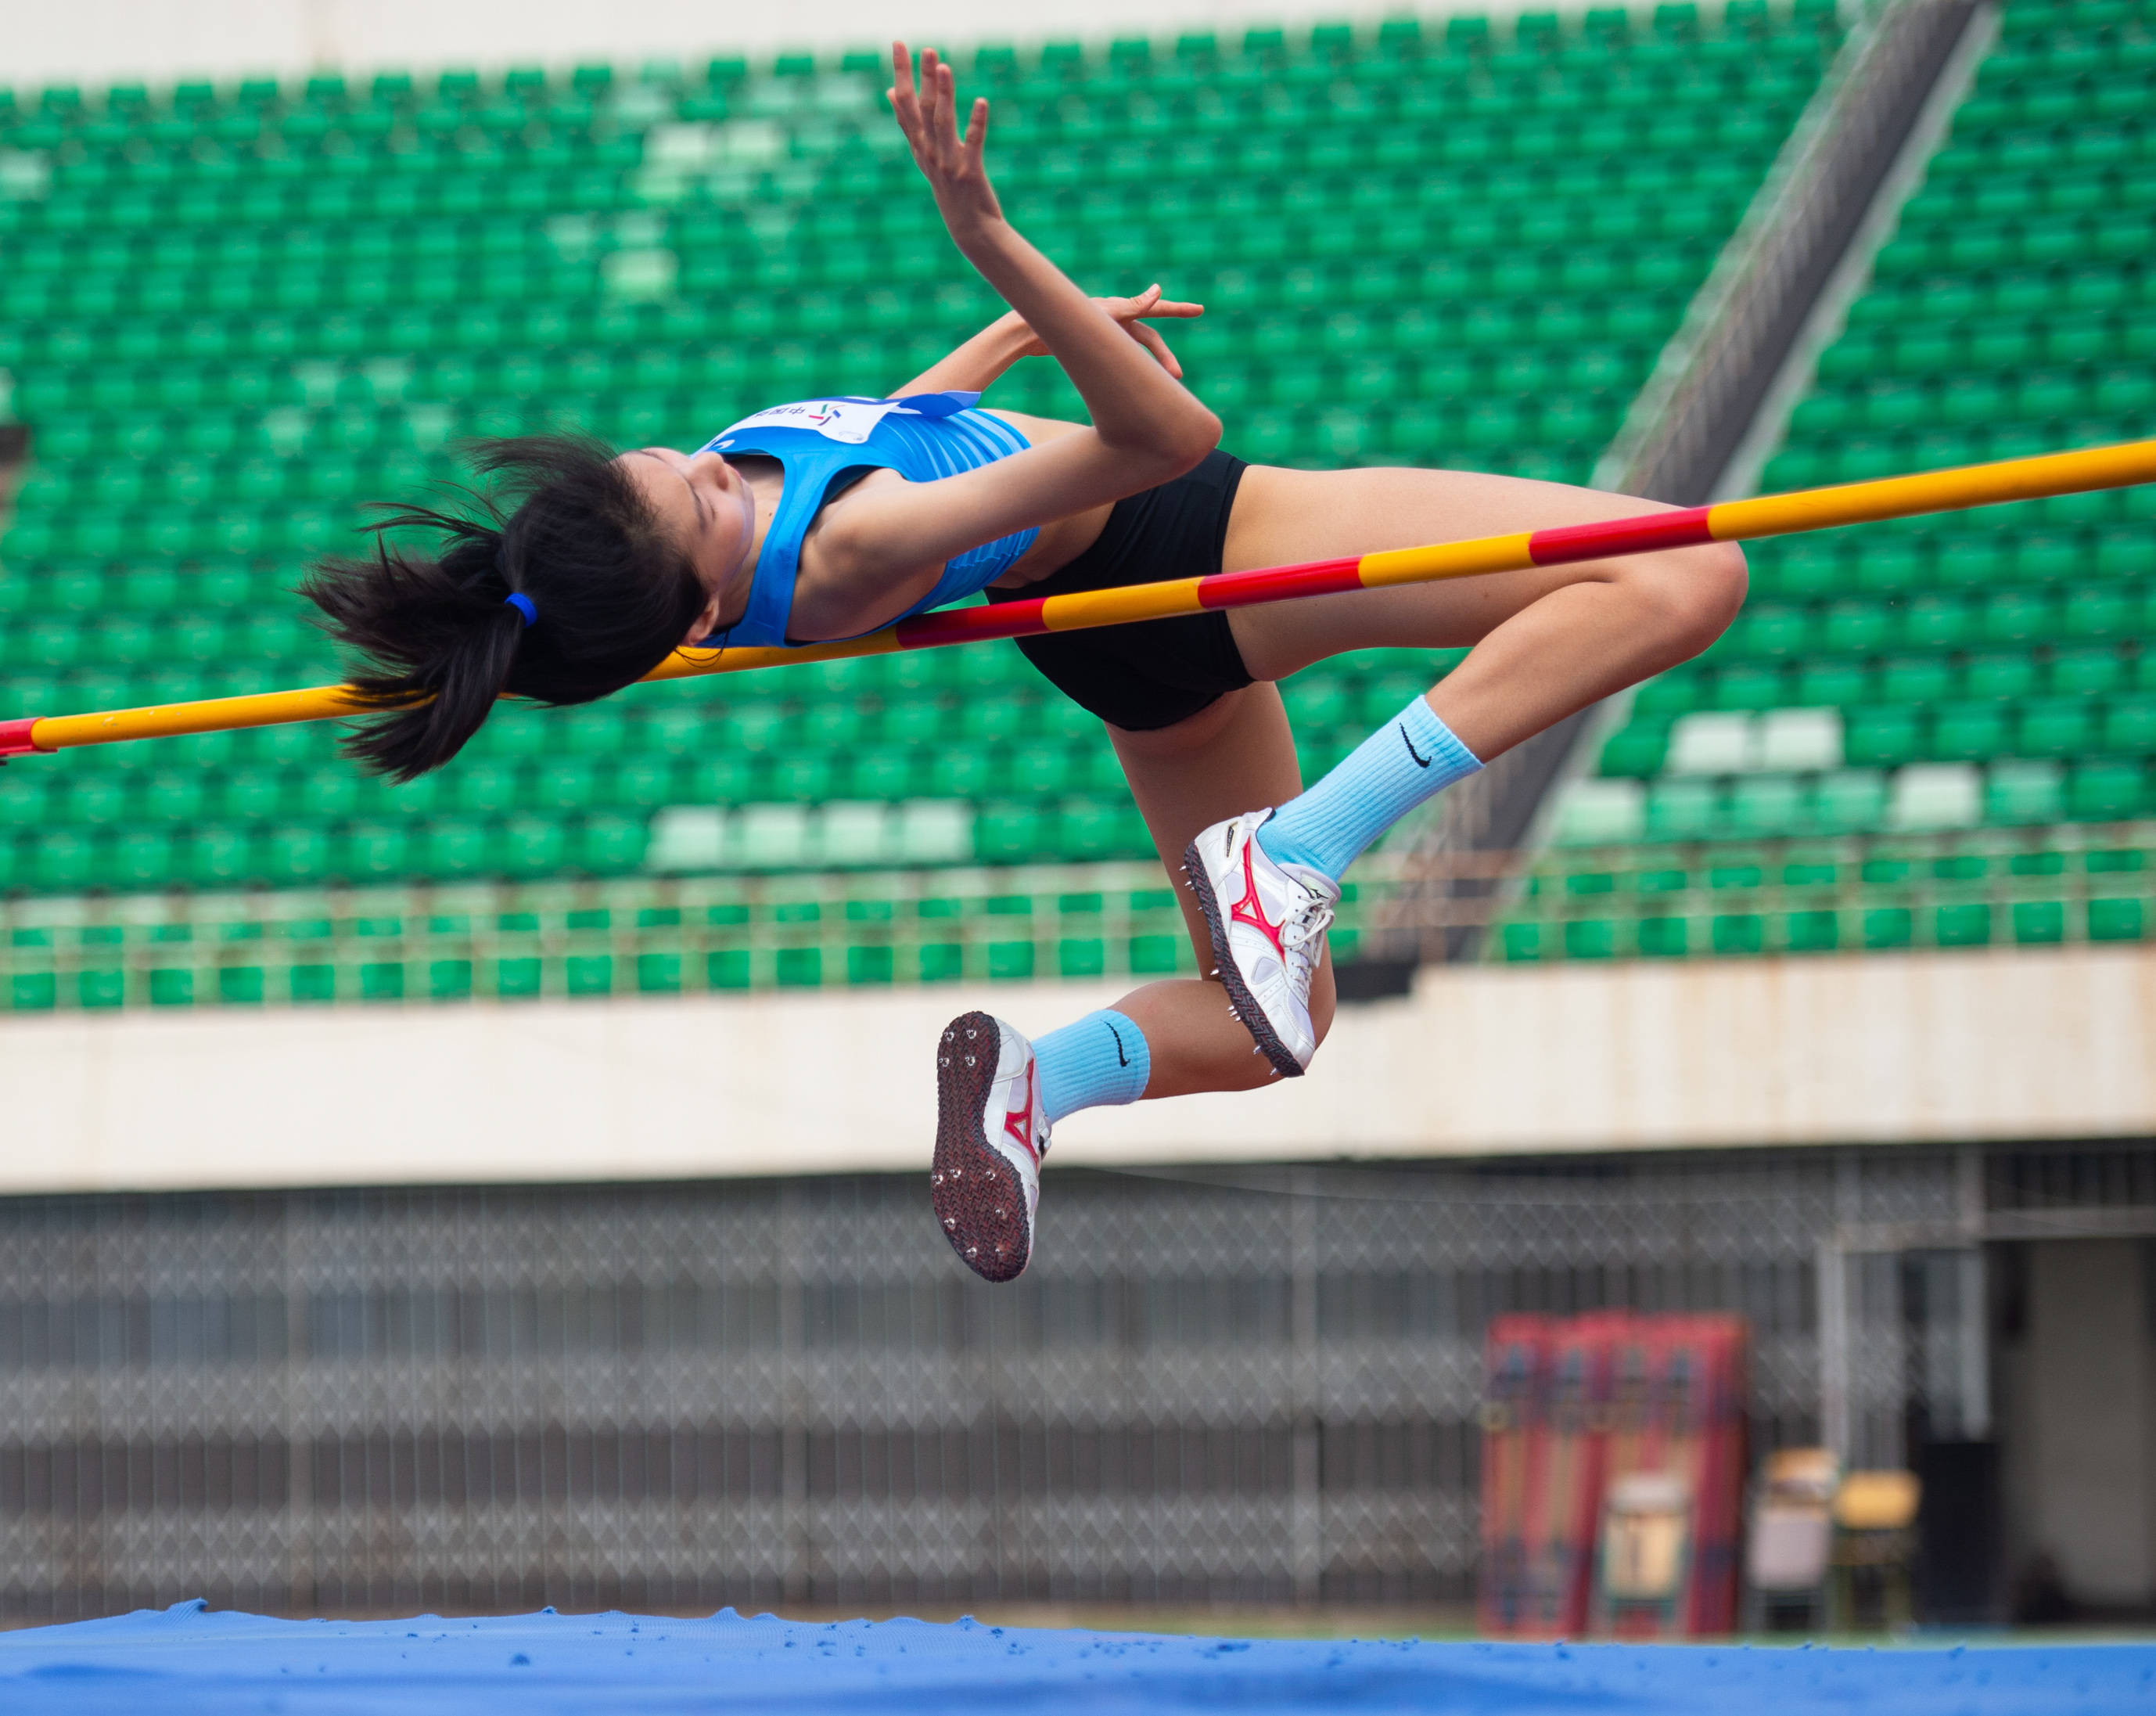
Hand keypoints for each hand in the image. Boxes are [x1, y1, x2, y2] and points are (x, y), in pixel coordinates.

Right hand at [888, 42, 1002, 234]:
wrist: (969, 228)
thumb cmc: (949, 187)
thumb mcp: (925, 155)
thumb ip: (909, 123)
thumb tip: (890, 92)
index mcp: (918, 145)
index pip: (905, 103)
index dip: (902, 73)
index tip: (899, 44)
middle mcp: (928, 153)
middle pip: (922, 109)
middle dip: (923, 78)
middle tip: (926, 48)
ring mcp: (947, 164)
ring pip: (942, 123)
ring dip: (943, 94)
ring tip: (944, 67)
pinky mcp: (969, 173)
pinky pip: (973, 144)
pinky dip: (976, 122)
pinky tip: (981, 101)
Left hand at [1003, 286, 1202, 378]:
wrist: (1028, 333)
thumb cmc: (1065, 322)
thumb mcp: (1104, 314)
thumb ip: (1132, 304)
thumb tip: (1158, 290)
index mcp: (1120, 310)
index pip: (1155, 309)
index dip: (1178, 310)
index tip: (1199, 309)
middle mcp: (1115, 320)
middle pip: (1148, 338)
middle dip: (1164, 357)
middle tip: (1178, 376)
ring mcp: (1104, 334)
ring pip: (1134, 352)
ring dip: (1147, 368)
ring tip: (1159, 387)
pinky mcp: (1093, 347)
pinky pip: (1118, 360)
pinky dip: (1129, 370)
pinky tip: (1133, 384)